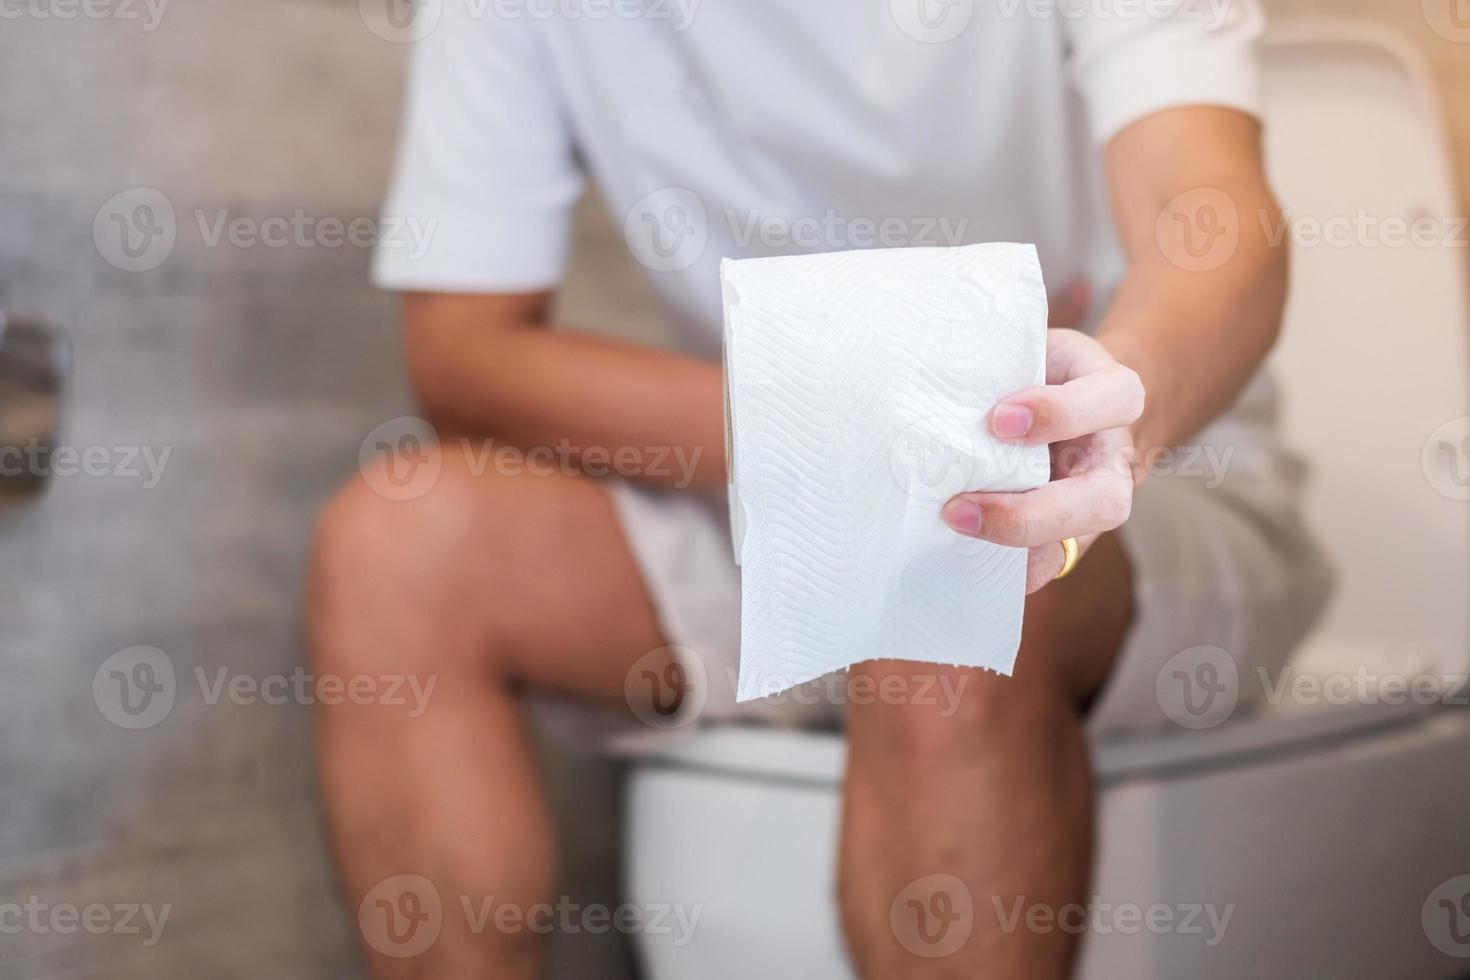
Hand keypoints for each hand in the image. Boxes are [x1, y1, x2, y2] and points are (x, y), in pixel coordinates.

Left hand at [940, 328, 1144, 592]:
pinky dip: (1004, 570)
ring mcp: (1094, 503)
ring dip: (1009, 549)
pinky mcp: (1068, 534)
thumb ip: (1000, 361)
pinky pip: (1045, 566)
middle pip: (1104, 502)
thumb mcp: (1031, 346)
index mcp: (1114, 395)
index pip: (1112, 400)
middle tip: (958, 508)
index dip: (1060, 413)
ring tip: (953, 533)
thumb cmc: (1041, 367)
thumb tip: (925, 381)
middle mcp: (1114, 458)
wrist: (1075, 397)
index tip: (999, 419)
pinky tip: (959, 559)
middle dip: (1028, 514)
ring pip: (1076, 545)